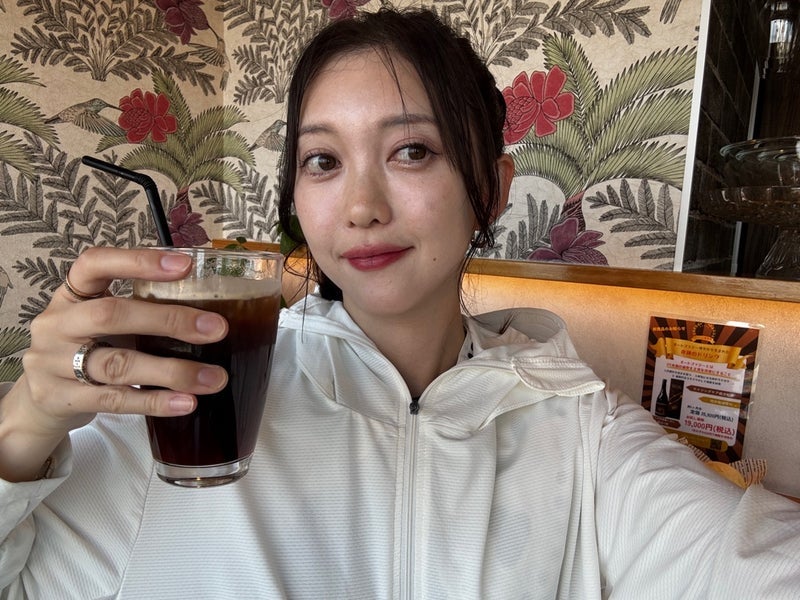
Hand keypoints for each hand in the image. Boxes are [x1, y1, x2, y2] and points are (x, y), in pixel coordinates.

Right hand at [0, 247, 228, 480]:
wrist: (36, 402)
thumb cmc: (84, 350)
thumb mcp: (101, 324)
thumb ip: (139, 312)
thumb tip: (208, 313)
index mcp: (71, 295)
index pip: (94, 264)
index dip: (138, 261)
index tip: (185, 264)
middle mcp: (57, 324)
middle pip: (112, 315)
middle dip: (169, 320)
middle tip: (217, 329)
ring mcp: (53, 363)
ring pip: (117, 364)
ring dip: (172, 371)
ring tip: (213, 378)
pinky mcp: (60, 399)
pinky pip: (115, 399)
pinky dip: (154, 401)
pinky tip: (186, 402)